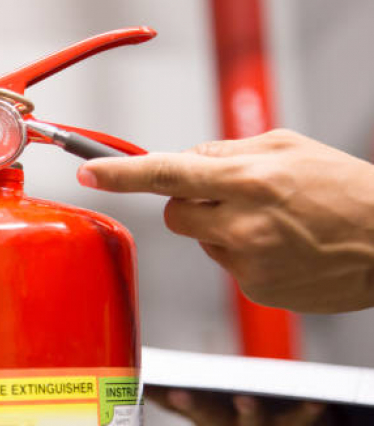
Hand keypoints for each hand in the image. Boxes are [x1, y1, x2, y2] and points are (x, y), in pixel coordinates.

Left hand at [77, 129, 373, 312]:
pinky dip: (242, 252)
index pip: (167, 174)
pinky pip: (225, 263)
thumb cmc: (344, 188)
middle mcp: (242, 222)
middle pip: (173, 214)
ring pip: (200, 239)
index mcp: (247, 179)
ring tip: (270, 221)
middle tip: (229, 195)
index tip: (89, 173)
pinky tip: (278, 245)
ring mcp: (247, 260)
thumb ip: (226, 151)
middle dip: (189, 202)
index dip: (122, 174)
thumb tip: (184, 159)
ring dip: (219, 227)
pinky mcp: (255, 287)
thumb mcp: (286, 146)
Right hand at [145, 387, 330, 425]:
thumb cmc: (232, 423)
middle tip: (182, 393)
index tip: (163, 389)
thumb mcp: (208, 413)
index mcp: (211, 422)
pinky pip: (301, 420)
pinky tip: (316, 401)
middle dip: (196, 406)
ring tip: (243, 397)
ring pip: (253, 424)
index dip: (175, 400)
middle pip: (211, 418)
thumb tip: (144, 381)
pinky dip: (308, 412)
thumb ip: (177, 400)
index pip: (187, 409)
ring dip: (247, 412)